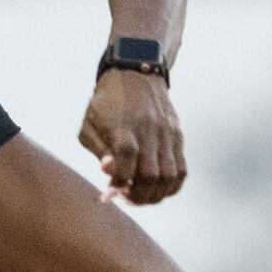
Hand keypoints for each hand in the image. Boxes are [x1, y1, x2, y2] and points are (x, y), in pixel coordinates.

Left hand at [79, 70, 186, 204]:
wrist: (135, 73)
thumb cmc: (106, 102)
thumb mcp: (89, 124)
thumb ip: (99, 150)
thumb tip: (109, 172)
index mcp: (123, 128)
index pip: (125, 163)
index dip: (118, 183)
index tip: (110, 191)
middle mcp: (148, 131)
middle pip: (150, 175)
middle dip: (137, 196)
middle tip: (126, 198)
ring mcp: (166, 134)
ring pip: (169, 176)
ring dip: (156, 195)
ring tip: (142, 196)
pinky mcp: (177, 136)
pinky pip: (182, 170)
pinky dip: (172, 186)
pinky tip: (158, 189)